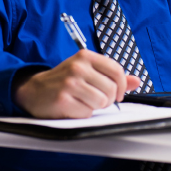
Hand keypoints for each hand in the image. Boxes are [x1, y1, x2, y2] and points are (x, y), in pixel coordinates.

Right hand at [14, 50, 142, 117]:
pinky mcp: (63, 99)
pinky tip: (72, 107)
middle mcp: (78, 67)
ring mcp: (70, 83)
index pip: (116, 70)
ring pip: (101, 102)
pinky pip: (87, 112)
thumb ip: (112, 76)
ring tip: (83, 101)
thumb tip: (136, 81)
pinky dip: (82, 114)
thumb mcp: (87, 72)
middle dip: (107, 99)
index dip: (121, 86)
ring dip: (95, 107)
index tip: (117, 94)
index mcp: (85, 56)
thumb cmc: (64, 81)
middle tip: (94, 99)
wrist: (34, 90)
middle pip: (111, 89)